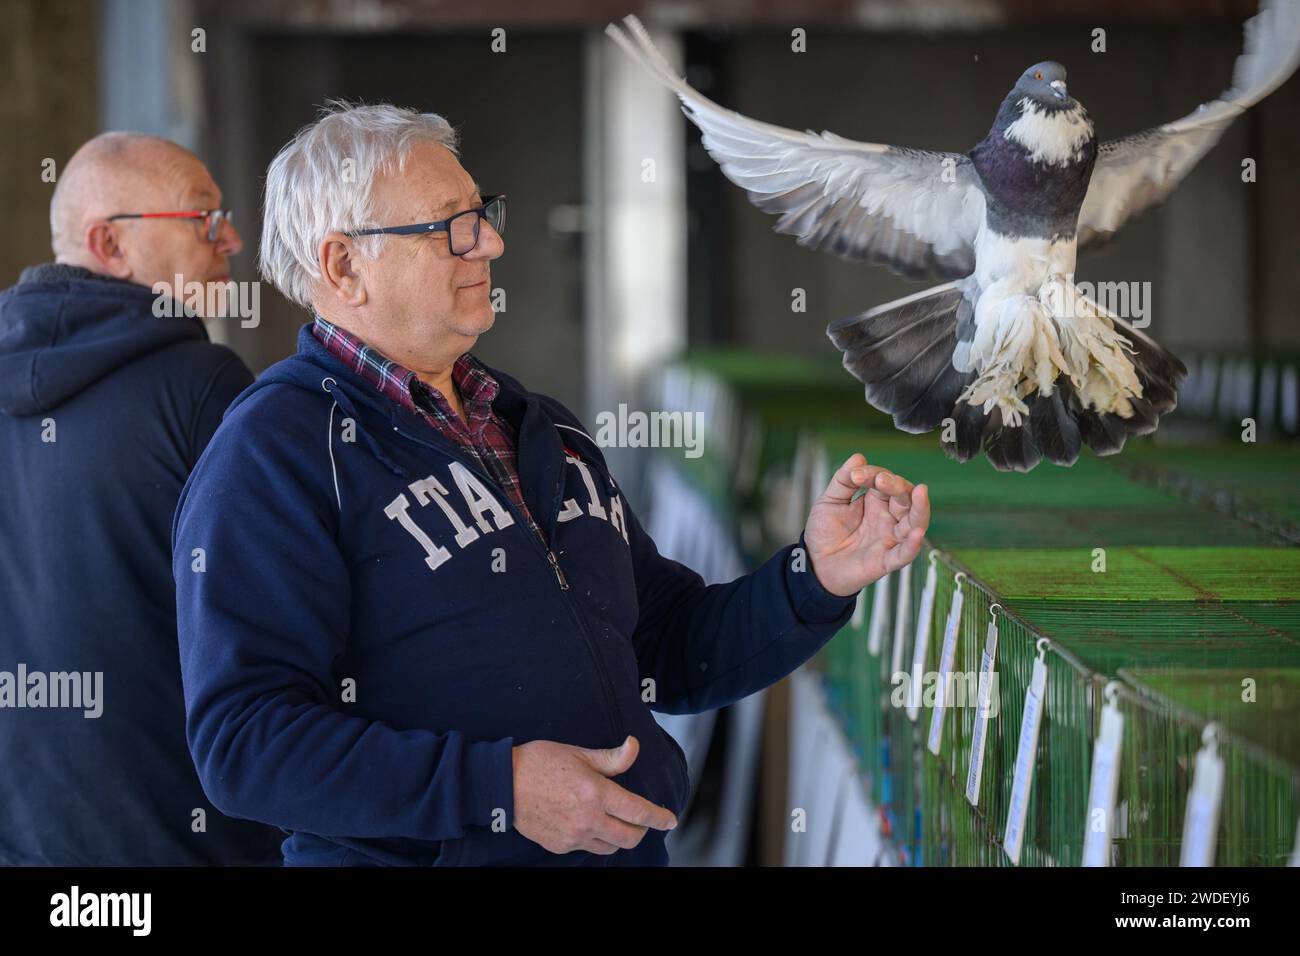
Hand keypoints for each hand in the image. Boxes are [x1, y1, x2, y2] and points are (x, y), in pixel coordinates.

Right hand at [511, 735, 676, 854]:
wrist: (503, 784)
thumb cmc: (540, 762)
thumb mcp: (579, 753)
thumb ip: (611, 758)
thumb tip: (634, 747)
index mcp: (596, 793)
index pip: (638, 812)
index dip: (659, 817)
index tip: (669, 819)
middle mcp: (588, 819)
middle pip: (630, 837)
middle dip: (642, 830)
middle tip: (641, 820)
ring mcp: (573, 836)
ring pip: (611, 847)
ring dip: (620, 837)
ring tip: (616, 822)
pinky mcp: (560, 846)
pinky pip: (588, 848)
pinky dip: (597, 839)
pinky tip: (590, 824)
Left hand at [803, 452, 930, 597]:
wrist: (814, 565)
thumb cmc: (825, 533)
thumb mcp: (830, 501)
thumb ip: (843, 481)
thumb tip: (858, 457)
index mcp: (875, 502)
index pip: (884, 482)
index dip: (873, 474)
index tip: (856, 475)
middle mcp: (888, 519)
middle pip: (904, 498)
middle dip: (896, 486)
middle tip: (881, 480)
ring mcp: (889, 539)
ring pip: (914, 523)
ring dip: (919, 508)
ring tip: (920, 492)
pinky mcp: (885, 561)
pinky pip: (904, 554)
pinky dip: (912, 545)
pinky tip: (917, 534)